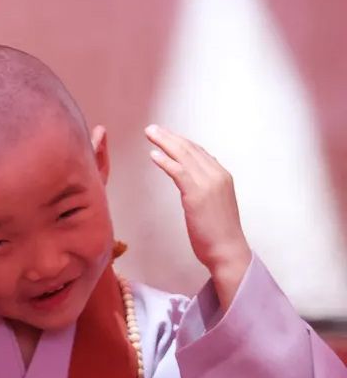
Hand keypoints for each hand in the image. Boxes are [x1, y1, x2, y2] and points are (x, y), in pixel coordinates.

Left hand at [146, 125, 249, 283]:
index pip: (199, 152)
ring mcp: (208, 184)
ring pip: (184, 156)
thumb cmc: (218, 231)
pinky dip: (166, 161)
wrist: (227, 249)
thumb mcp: (214, 203)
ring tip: (150, 134)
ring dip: (165, 142)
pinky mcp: (197, 195)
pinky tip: (153, 155)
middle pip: (190, 150)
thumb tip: (193, 178)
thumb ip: (205, 188)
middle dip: (170, 137)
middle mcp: (217, 175)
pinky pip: (179, 172)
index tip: (166, 134)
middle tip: (152, 128)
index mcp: (222, 176)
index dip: (181, 141)